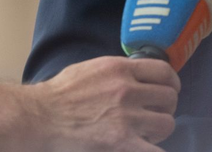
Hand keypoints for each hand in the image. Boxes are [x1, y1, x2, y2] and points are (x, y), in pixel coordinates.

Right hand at [26, 56, 180, 151]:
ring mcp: (126, 118)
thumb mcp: (91, 68)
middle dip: (165, 107)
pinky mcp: (121, 142)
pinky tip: (147, 147)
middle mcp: (127, 90)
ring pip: (167, 123)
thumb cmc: (59, 94)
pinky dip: (154, 149)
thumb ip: (118, 70)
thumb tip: (137, 73)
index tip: (169, 90)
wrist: (39, 117)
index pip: (165, 71)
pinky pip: (155, 150)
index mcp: (120, 69)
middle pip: (169, 98)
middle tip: (155, 114)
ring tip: (149, 133)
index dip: (171, 82)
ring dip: (160, 129)